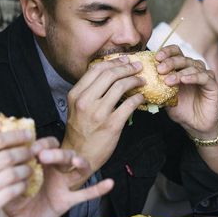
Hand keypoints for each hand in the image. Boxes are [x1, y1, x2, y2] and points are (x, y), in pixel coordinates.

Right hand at [0, 130, 36, 216]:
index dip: (16, 136)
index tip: (28, 134)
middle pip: (6, 157)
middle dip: (25, 152)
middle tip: (34, 152)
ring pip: (11, 175)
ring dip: (26, 170)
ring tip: (30, 169)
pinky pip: (8, 195)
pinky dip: (20, 188)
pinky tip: (23, 186)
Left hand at [1, 137, 113, 216]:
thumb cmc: (12, 196)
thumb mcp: (7, 180)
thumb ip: (10, 171)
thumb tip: (9, 159)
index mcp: (42, 162)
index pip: (49, 144)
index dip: (43, 144)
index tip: (31, 149)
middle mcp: (56, 171)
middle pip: (66, 154)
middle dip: (58, 153)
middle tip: (42, 155)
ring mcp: (64, 185)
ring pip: (78, 170)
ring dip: (80, 162)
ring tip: (77, 161)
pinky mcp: (68, 201)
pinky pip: (85, 194)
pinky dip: (98, 189)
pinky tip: (109, 183)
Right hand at [63, 56, 144, 170]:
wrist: (79, 155)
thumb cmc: (79, 131)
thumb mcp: (76, 107)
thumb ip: (88, 91)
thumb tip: (109, 75)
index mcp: (76, 94)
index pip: (96, 70)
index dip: (113, 62)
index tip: (124, 60)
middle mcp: (86, 101)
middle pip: (110, 74)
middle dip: (126, 67)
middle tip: (137, 67)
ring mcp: (99, 113)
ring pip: (120, 86)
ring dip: (134, 80)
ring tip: (141, 80)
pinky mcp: (112, 125)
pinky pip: (129, 105)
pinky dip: (138, 98)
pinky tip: (141, 97)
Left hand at [154, 45, 217, 138]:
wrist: (196, 125)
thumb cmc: (182, 110)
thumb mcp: (165, 98)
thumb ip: (157, 88)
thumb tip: (141, 82)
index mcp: (181, 68)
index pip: (176, 52)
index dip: (167, 52)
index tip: (156, 57)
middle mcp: (193, 69)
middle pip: (182, 58)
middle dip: (170, 62)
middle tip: (160, 69)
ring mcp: (204, 76)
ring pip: (193, 67)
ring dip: (179, 72)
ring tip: (169, 80)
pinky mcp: (213, 85)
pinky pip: (204, 77)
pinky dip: (194, 77)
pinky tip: (184, 80)